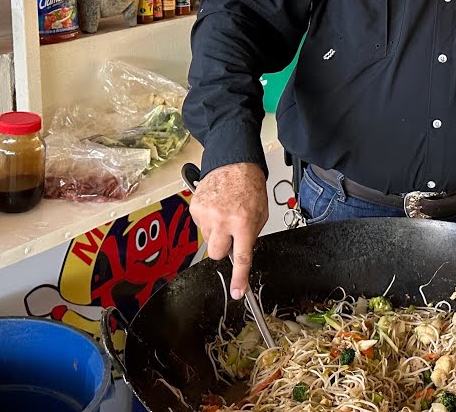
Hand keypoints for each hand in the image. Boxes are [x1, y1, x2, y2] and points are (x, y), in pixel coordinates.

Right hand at [189, 162, 267, 299]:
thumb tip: (241, 254)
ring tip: (224, 212)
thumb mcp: (260, 213)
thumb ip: (250, 235)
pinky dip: (208, 220)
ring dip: (216, 232)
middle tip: (230, 234)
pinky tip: (216, 207)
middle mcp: (222, 220)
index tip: (237, 292)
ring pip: (208, 239)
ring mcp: (206, 214)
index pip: (241, 258)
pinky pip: (200, 226)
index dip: (239, 278)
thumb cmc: (250, 186)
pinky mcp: (194, 208)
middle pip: (216, 254)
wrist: (234, 162)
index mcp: (243, 222)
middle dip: (223, 249)